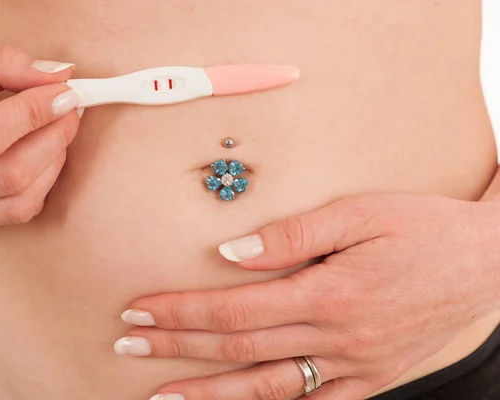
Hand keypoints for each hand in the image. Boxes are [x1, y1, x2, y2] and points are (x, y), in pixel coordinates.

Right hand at [0, 44, 82, 225]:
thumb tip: (60, 73)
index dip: (32, 113)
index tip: (63, 91)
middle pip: (9, 174)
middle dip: (53, 137)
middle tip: (70, 107)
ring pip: (20, 200)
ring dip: (54, 161)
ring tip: (59, 128)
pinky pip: (17, 212)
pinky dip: (43, 182)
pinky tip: (45, 154)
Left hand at [117, 193, 499, 399]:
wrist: (484, 263)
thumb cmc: (421, 228)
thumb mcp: (359, 213)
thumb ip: (292, 234)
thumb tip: (231, 253)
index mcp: (330, 293)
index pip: (234, 308)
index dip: (182, 310)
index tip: (141, 311)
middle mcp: (337, 337)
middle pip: (239, 348)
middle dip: (177, 347)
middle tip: (128, 346)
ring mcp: (355, 366)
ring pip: (267, 388)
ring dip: (210, 394)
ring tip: (162, 398)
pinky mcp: (372, 379)